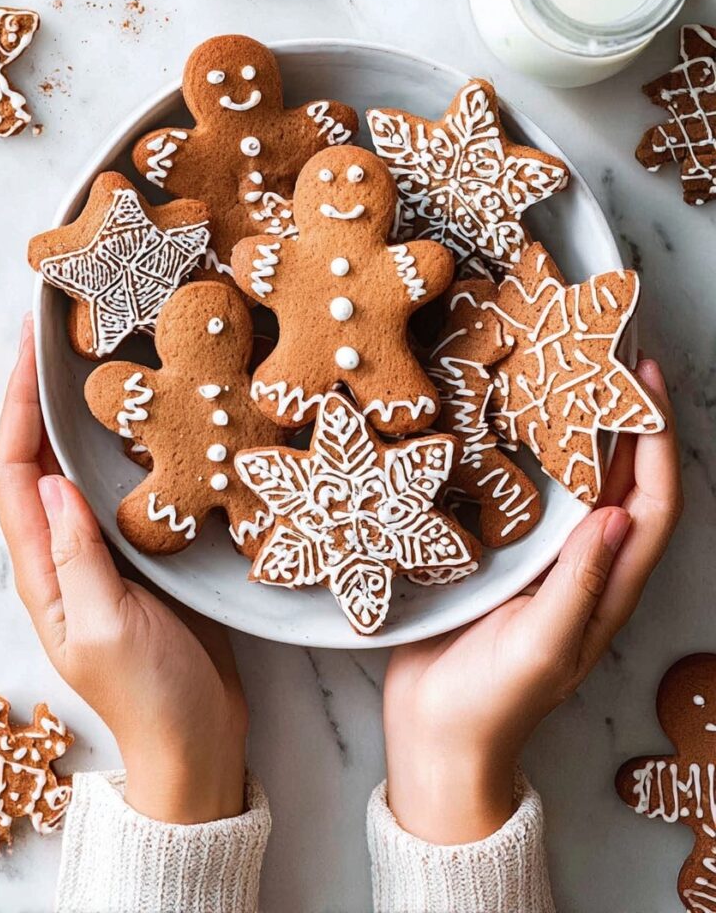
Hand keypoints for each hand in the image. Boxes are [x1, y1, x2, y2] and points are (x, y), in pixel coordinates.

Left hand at [0, 315, 247, 824]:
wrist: (198, 745)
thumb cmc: (151, 699)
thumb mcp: (107, 631)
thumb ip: (78, 560)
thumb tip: (54, 481)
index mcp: (45, 572)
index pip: (12, 475)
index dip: (13, 409)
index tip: (30, 348)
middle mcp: (66, 554)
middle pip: (38, 460)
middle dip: (39, 396)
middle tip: (65, 336)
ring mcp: (105, 554)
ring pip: (82, 470)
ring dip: (82, 415)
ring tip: (107, 361)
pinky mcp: (145, 558)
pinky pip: (127, 491)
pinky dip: (130, 450)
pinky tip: (158, 422)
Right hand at [384, 359, 681, 844]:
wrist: (436, 735)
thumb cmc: (493, 702)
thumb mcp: (543, 646)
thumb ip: (580, 584)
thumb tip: (617, 513)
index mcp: (608, 587)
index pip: (652, 503)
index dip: (657, 442)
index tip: (643, 381)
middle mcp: (585, 566)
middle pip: (623, 482)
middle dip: (628, 419)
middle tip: (607, 357)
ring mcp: (545, 561)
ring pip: (579, 484)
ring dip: (584, 430)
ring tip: (567, 375)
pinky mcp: (504, 558)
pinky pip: (533, 497)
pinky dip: (535, 456)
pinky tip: (510, 426)